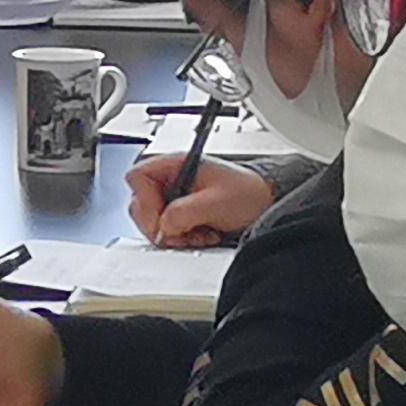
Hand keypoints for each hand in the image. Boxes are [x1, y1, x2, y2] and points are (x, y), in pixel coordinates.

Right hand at [127, 160, 277, 245]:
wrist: (267, 206)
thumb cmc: (249, 193)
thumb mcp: (215, 202)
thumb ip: (184, 212)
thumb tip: (163, 227)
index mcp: (176, 165)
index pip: (138, 177)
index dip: (145, 200)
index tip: (160, 220)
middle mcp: (172, 180)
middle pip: (141, 204)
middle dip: (159, 224)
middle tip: (178, 233)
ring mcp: (176, 199)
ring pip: (152, 221)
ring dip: (172, 234)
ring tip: (196, 234)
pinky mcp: (182, 216)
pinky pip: (167, 231)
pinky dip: (181, 239)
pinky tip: (200, 236)